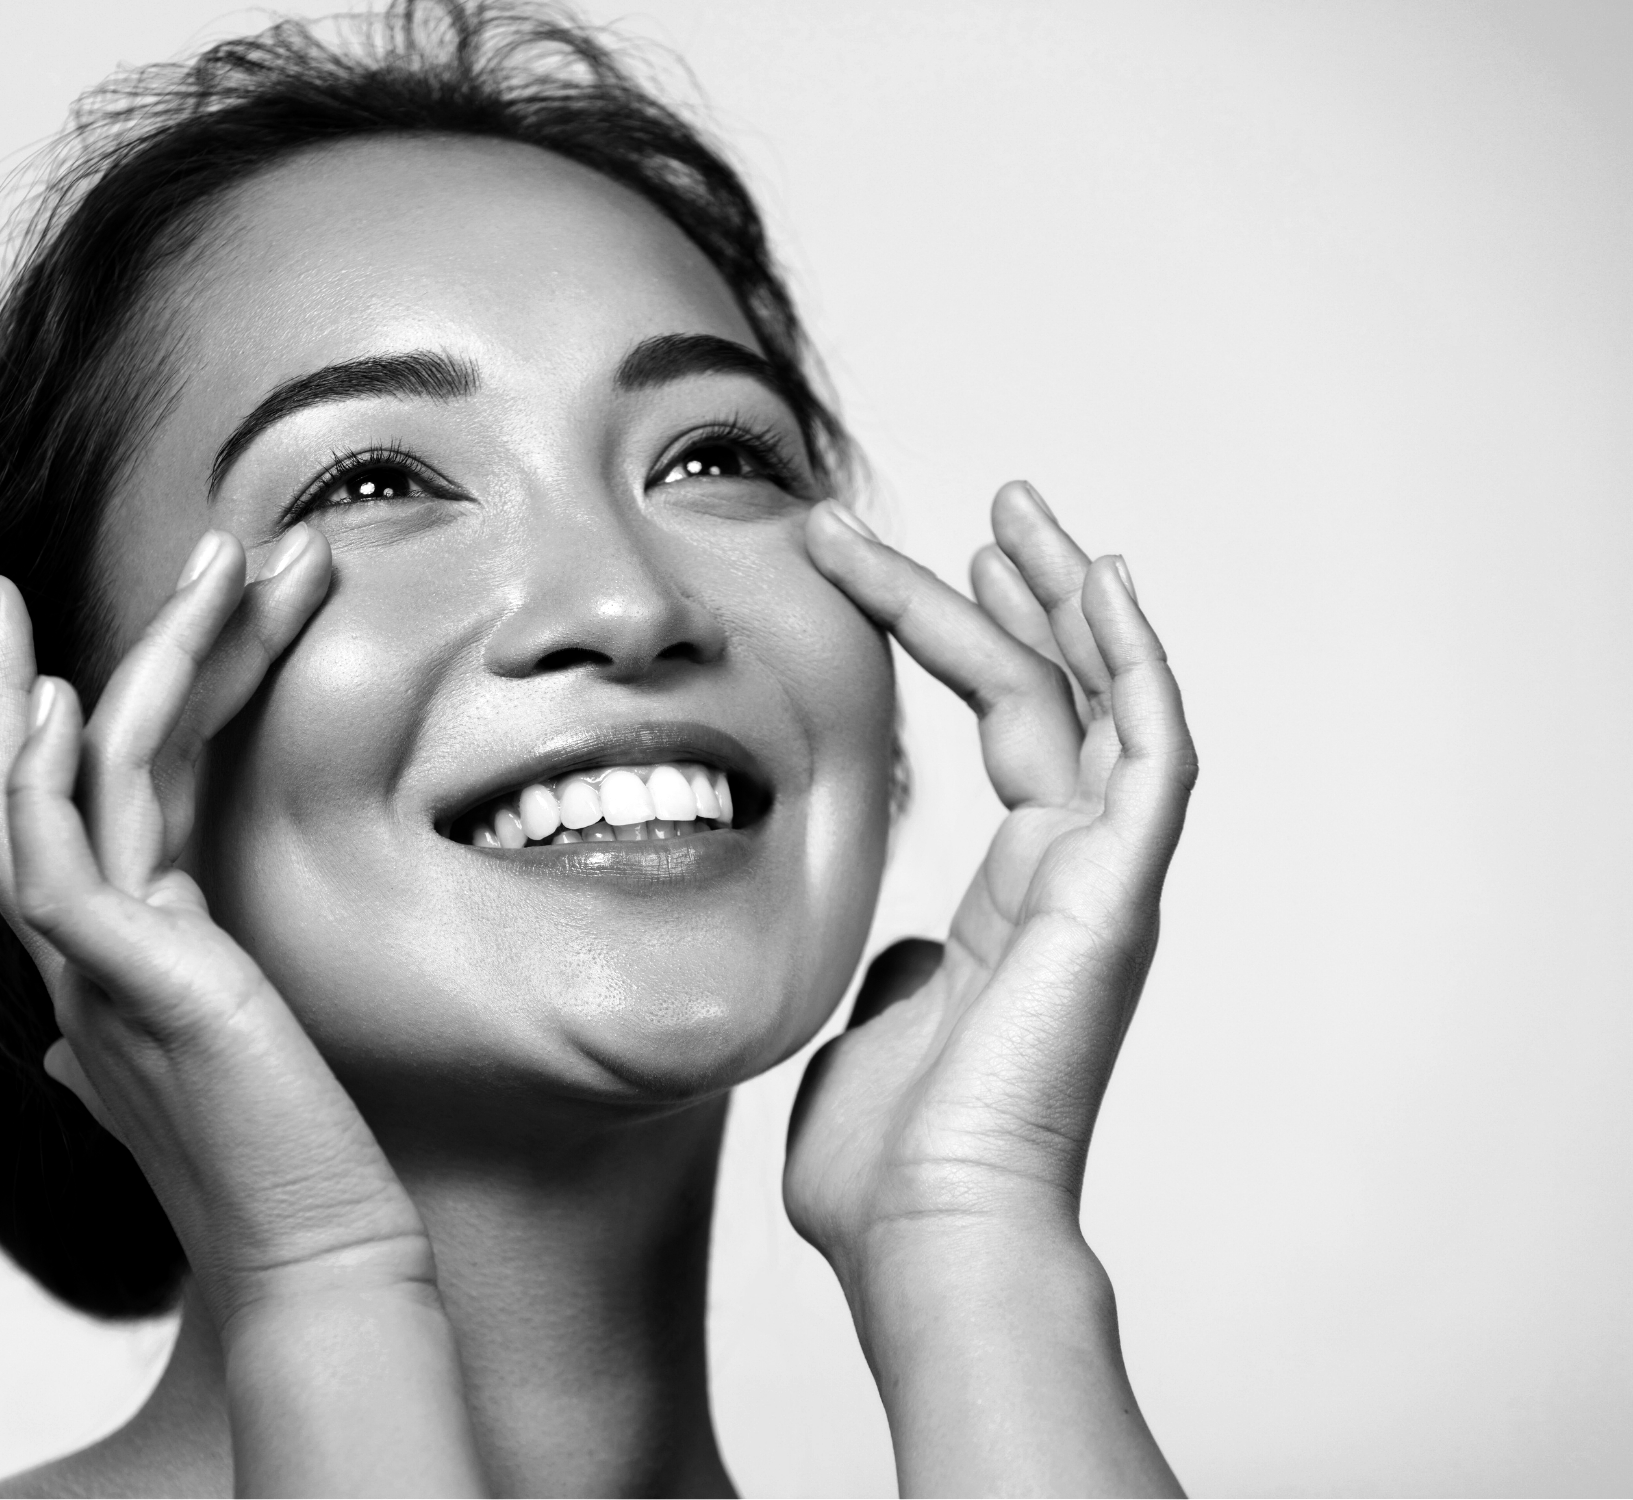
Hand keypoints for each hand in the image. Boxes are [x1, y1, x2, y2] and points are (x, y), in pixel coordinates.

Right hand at [0, 526, 483, 1495]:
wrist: (319, 1257)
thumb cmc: (289, 1163)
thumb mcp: (224, 1055)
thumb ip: (170, 1004)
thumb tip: (105, 1009)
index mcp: (109, 960)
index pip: (65, 810)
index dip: (59, 716)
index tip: (84, 636)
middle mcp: (82, 957)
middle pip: (26, 782)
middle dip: (16, 674)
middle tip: (7, 579)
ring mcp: (93, 971)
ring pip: (59, 786)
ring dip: (121, 662)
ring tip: (206, 558)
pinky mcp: (126, 987)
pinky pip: (55, 863)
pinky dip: (44, 776)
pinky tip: (65, 699)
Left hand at [785, 484, 1193, 1495]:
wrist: (927, 1232)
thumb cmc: (890, 1165)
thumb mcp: (871, 1032)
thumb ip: (895, 972)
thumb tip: (900, 947)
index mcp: (1011, 901)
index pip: (1002, 729)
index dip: (954, 638)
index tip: (885, 564)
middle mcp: (1068, 876)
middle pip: (1058, 695)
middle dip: (1021, 594)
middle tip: (990, 509)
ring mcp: (1101, 880)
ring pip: (1105, 701)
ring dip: (1067, 600)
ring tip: (1021, 510)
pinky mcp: (1118, 891)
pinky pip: (1150, 750)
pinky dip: (1135, 662)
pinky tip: (1102, 580)